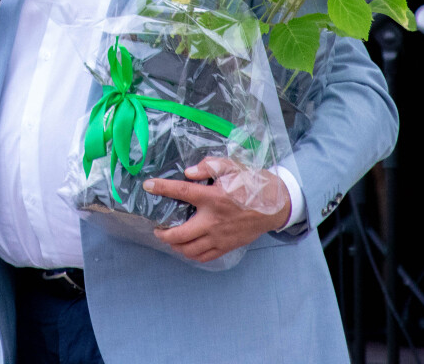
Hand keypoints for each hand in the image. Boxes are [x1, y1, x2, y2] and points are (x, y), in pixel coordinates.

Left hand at [144, 157, 291, 262]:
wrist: (275, 206)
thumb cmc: (252, 184)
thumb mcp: (232, 167)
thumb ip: (209, 166)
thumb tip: (188, 172)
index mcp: (213, 197)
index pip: (181, 192)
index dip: (162, 188)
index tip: (147, 186)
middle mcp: (213, 220)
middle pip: (179, 234)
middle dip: (163, 234)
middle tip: (157, 229)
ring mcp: (220, 237)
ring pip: (190, 249)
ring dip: (175, 246)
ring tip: (170, 239)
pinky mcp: (227, 246)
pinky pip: (204, 257)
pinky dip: (192, 255)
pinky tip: (187, 248)